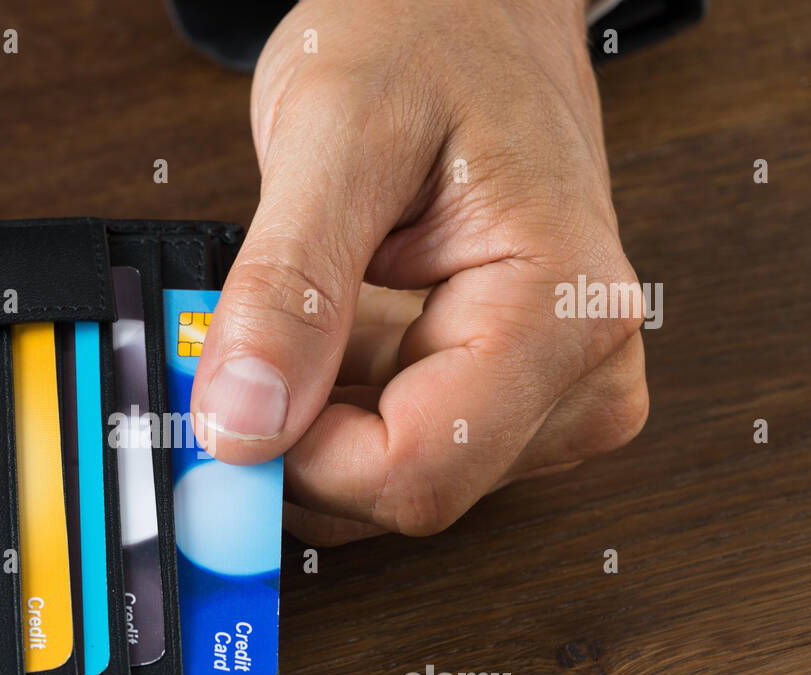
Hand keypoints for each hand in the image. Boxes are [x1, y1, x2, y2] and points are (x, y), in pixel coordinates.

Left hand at [191, 0, 648, 544]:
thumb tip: (239, 425)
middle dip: (302, 441)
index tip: (227, 405)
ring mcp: (556, 390)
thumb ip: (287, 289)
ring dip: (318, 423)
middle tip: (243, 351)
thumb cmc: (427, 36)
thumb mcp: (333, 138)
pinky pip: (403, 449)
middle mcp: (584, 371)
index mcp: (562, 311)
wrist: (473, 8)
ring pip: (397, 481)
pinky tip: (328, 337)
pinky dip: (338, 411)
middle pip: (408, 490)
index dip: (299, 458)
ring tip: (300, 319)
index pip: (417, 472)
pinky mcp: (520, 394)